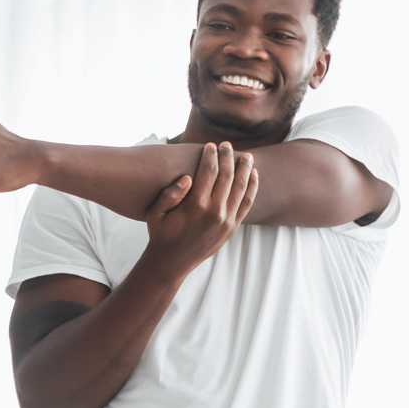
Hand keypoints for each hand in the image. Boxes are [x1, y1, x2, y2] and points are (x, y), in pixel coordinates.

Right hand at [140, 141, 256, 275]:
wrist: (172, 262)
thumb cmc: (161, 234)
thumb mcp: (155, 213)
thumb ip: (169, 194)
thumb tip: (187, 177)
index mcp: (195, 205)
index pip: (208, 171)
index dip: (211, 155)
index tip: (211, 145)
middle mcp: (214, 211)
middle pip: (226, 175)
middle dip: (228, 157)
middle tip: (227, 145)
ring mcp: (226, 220)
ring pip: (240, 187)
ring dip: (244, 168)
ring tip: (246, 156)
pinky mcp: (232, 227)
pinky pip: (247, 203)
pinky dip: (252, 187)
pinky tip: (253, 174)